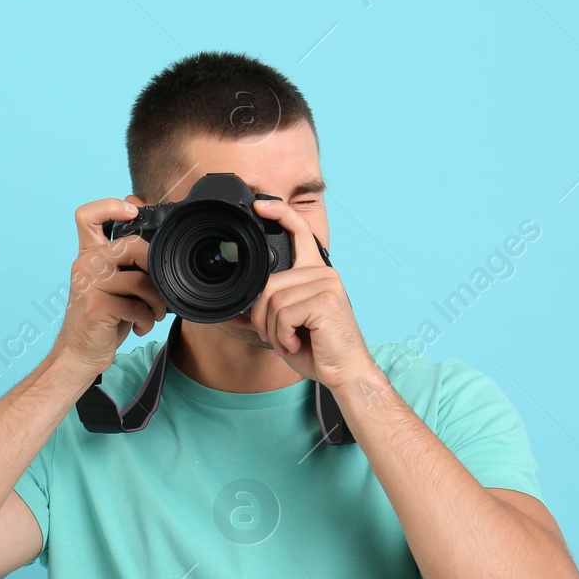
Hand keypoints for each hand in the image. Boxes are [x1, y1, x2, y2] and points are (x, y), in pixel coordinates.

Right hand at [48, 198, 168, 378]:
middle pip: (133, 246)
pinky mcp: (96, 306)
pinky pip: (137, 305)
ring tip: (154, 314)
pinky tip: (141, 326)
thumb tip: (157, 243)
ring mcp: (88, 284)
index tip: (132, 212)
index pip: (87, 216)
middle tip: (158, 289)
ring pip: (141, 281)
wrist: (80, 352)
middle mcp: (85, 264)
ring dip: (157, 302)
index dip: (110, 206)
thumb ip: (127, 264)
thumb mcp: (114, 285)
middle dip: (155, 269)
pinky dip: (146, 319)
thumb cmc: (103, 318)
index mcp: (89, 254)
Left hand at [246, 199, 377, 389]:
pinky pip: (283, 313)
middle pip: (268, 284)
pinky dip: (283, 335)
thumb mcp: (286, 327)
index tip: (260, 206)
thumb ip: (265, 313)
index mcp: (315, 273)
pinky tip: (300, 341)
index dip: (280, 214)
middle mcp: (322, 273)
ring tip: (294, 339)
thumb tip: (232, 313)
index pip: (299, 232)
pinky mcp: (326, 299)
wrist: (346, 372)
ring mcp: (326, 284)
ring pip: (272, 301)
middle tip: (283, 335)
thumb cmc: (319, 350)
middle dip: (264, 317)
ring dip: (274, 330)